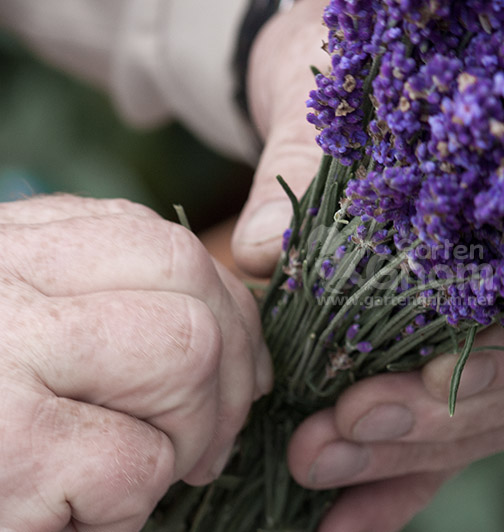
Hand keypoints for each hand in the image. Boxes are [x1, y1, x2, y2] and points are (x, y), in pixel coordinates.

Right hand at [0, 196, 270, 530]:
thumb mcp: (19, 332)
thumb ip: (96, 303)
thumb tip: (218, 321)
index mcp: (4, 251)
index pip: (157, 239)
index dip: (222, 304)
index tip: (235, 365)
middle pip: (187, 278)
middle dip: (232, 365)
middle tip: (208, 438)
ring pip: (182, 352)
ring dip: (191, 432)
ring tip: (141, 477)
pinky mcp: (7, 451)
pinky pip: (136, 463)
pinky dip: (128, 508)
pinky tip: (68, 521)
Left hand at [236, 3, 503, 530]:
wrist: (356, 76)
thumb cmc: (359, 76)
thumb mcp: (332, 98)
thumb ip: (307, 163)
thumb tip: (263, 252)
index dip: (456, 382)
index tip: (364, 407)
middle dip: (408, 436)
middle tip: (317, 453)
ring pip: (479, 423)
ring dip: (397, 464)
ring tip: (314, 479)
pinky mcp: (461, 354)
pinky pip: (450, 432)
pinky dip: (399, 479)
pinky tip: (343, 517)